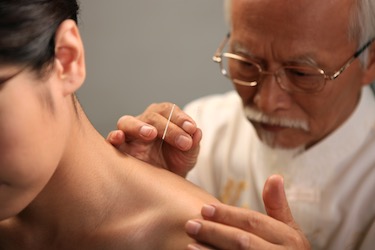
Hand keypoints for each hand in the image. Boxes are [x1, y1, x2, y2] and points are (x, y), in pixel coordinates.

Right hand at [106, 102, 201, 176]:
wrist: (163, 185)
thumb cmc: (175, 164)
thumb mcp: (188, 155)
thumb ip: (193, 143)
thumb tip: (197, 132)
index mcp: (162, 118)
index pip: (169, 110)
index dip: (180, 117)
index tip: (192, 129)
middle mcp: (144, 123)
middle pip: (151, 115)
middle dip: (168, 127)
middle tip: (183, 141)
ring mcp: (129, 136)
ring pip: (127, 122)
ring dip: (139, 126)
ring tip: (150, 134)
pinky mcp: (119, 150)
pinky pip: (111, 140)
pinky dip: (114, 136)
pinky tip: (119, 138)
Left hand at [185, 175, 310, 248]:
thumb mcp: (289, 230)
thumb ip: (278, 206)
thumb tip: (274, 176)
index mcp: (289, 238)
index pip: (253, 222)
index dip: (228, 215)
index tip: (205, 208)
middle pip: (242, 241)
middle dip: (215, 232)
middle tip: (190, 224)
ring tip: (190, 244)